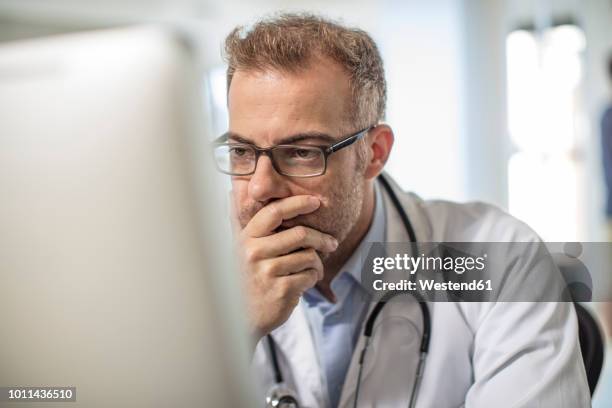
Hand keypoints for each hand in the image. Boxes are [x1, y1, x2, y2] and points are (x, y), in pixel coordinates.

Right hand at [234, 195, 337, 341]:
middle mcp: (254, 252)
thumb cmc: (245, 281)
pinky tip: (306, 282)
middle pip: (300, 234)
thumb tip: (232, 193)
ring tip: (314, 270)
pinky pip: (310, 275)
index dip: (298, 203)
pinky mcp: (281, 290)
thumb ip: (244, 226)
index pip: (274, 212)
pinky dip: (314, 278)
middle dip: (321, 238)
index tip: (316, 201)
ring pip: (309, 256)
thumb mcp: (240, 252)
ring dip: (318, 264)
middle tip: (332, 243)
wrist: (240, 319)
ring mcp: (267, 272)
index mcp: (247, 238)